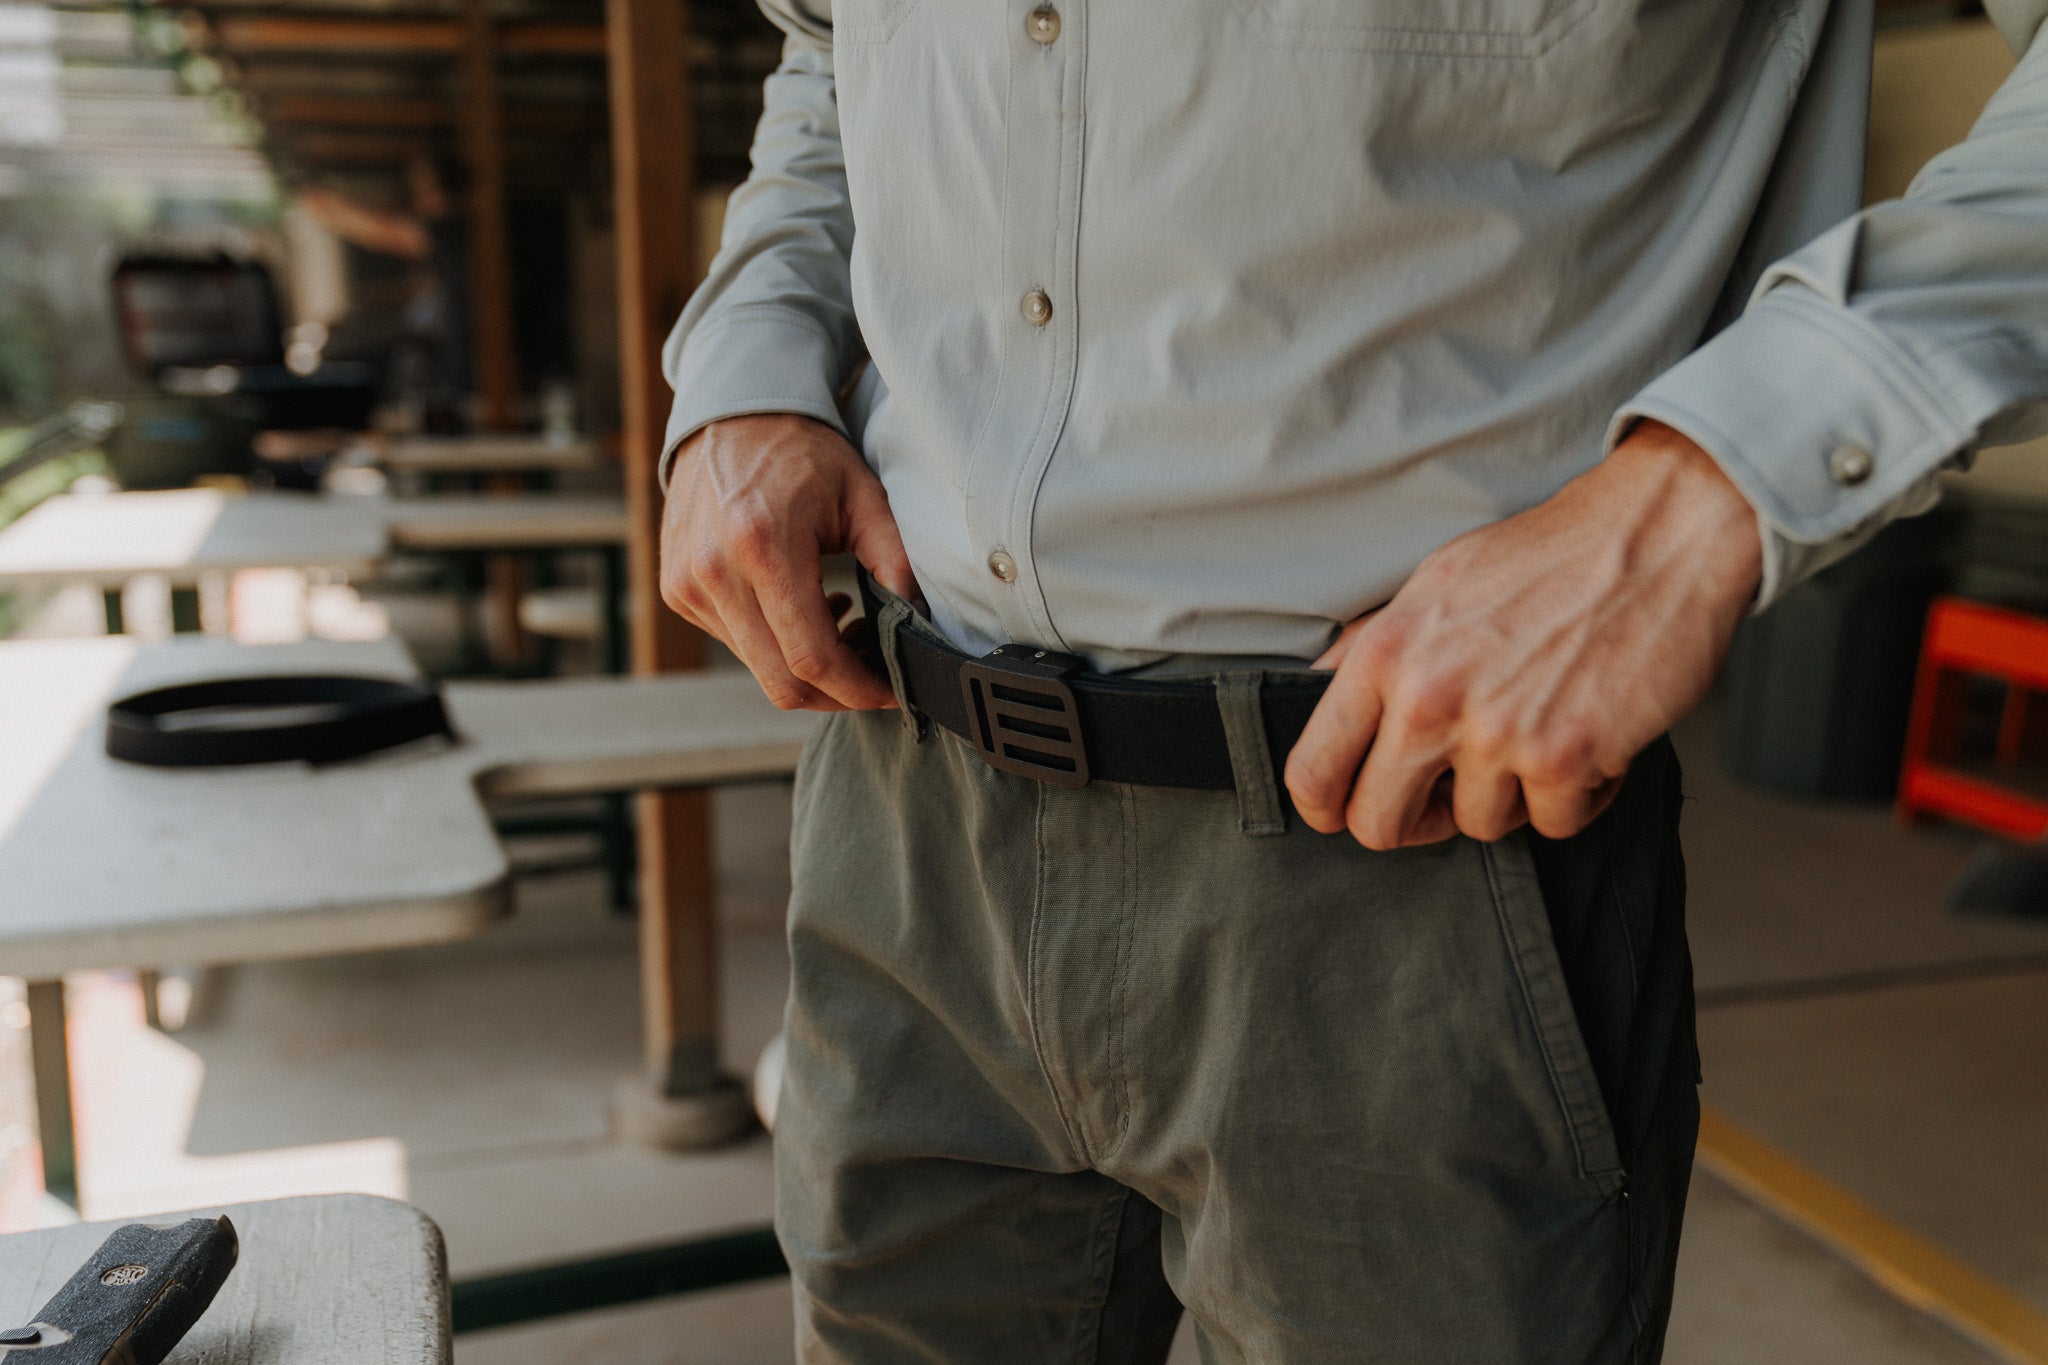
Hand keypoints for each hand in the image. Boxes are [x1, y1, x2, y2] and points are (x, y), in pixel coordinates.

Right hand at [660, 413, 919, 710]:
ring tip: (842, 624)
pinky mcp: (677, 591)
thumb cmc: (801, 452)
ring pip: (758, 668)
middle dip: (836, 692)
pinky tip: (801, 607)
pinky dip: (775, 643)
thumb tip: (921, 623)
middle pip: (781, 681)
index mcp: (762, 545)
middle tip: (873, 670)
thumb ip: (894, 561)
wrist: (729, 416)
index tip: (891, 687)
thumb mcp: (863, 496)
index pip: (811, 657)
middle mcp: (714, 572)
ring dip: (806, 667)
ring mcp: (688, 585)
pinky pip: (736, 644)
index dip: (859, 687)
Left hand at [1284, 421, 1760, 847]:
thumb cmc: (1547, 556)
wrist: (1655, 533)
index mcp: (1385, 654)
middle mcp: (1428, 699)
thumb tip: (1321, 691)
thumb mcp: (1433, 582)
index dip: (1323, 808)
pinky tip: (1591, 739)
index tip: (1343, 812)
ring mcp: (1496, 733)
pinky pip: (1554, 822)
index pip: (1311, 771)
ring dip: (1511, 795)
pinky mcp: (1566, 759)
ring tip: (1538, 734)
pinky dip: (1579, 794)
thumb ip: (1373, 646)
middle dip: (1413, 821)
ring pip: (1477, 825)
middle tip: (1444, 796)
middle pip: (1379, 824)